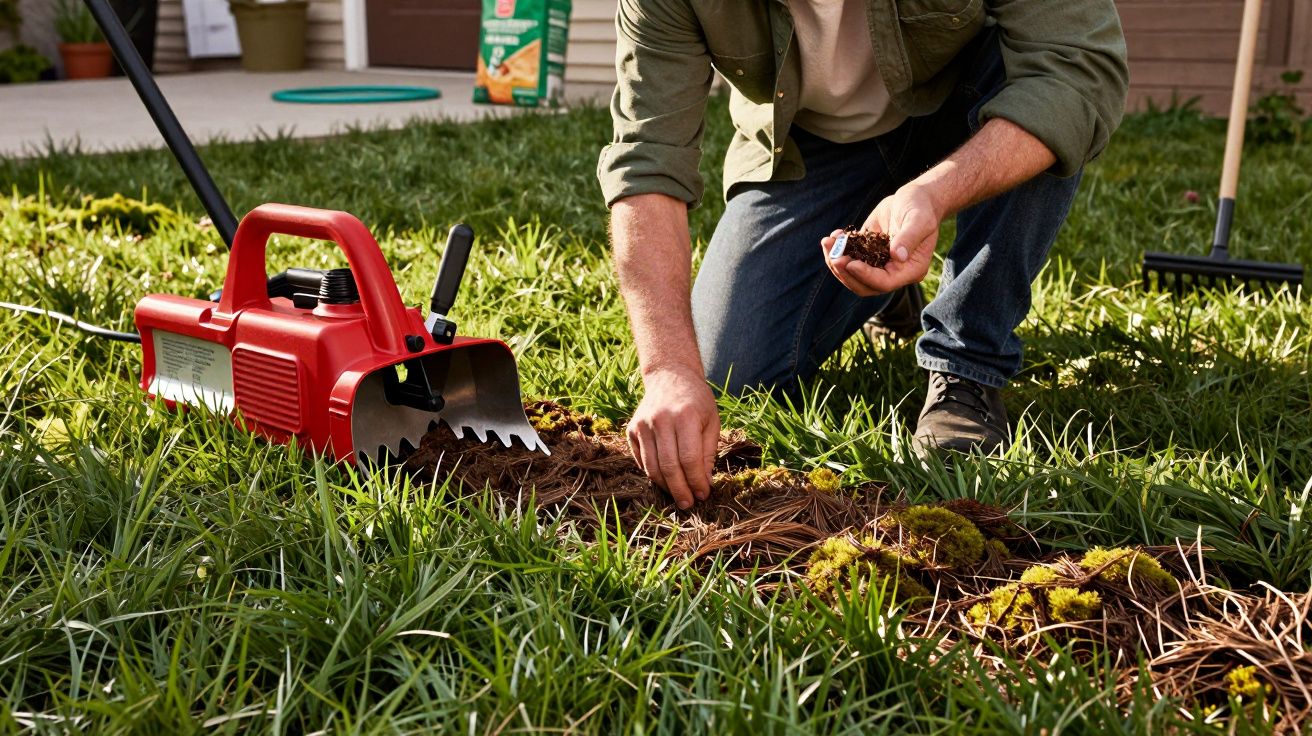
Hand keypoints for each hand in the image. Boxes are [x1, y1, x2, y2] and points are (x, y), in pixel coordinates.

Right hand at [627, 367, 720, 509]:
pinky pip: (641, 460)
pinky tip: (665, 479)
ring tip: (678, 496)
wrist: (670, 376)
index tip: (703, 494)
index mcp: (685, 416)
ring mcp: (643, 424)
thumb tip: (703, 484)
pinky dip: (653, 474)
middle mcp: (661, 420)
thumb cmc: (697, 401)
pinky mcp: (631, 429)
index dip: (696, 481)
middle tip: (688, 504)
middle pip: (668, 467)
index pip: (689, 459)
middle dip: (680, 491)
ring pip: (652, 467)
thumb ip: (708, 453)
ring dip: (665, 487)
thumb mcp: (711, 422)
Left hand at [820, 184, 941, 295]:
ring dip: (836, 261)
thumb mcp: (919, 220)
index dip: (865, 276)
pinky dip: (839, 249)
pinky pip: (850, 257)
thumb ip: (909, 238)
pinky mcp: (868, 251)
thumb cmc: (922, 208)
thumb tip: (898, 256)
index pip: (884, 282)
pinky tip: (835, 235)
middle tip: (833, 256)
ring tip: (827, 242)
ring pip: (853, 274)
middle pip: (864, 285)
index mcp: (910, 270)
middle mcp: (894, 271)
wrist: (916, 198)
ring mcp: (879, 263)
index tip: (850, 263)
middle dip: (846, 273)